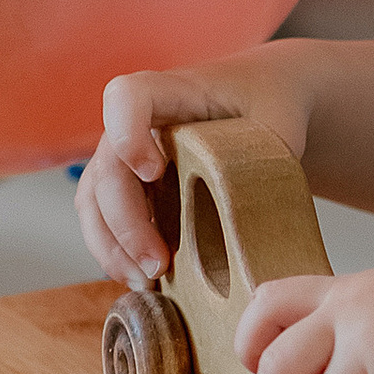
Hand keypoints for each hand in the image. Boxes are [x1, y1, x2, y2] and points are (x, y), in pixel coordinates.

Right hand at [76, 50, 312, 286]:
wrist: (262, 100)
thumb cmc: (268, 106)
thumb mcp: (280, 125)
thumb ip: (269, 161)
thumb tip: (258, 226)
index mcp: (168, 91)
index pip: (126, 98)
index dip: (128, 135)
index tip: (153, 172)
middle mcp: (134, 122)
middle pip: (107, 168)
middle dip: (126, 224)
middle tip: (158, 266)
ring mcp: (124, 155)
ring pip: (93, 201)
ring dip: (112, 247)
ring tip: (148, 283)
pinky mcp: (127, 186)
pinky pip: (102, 220)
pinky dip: (116, 253)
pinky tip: (144, 281)